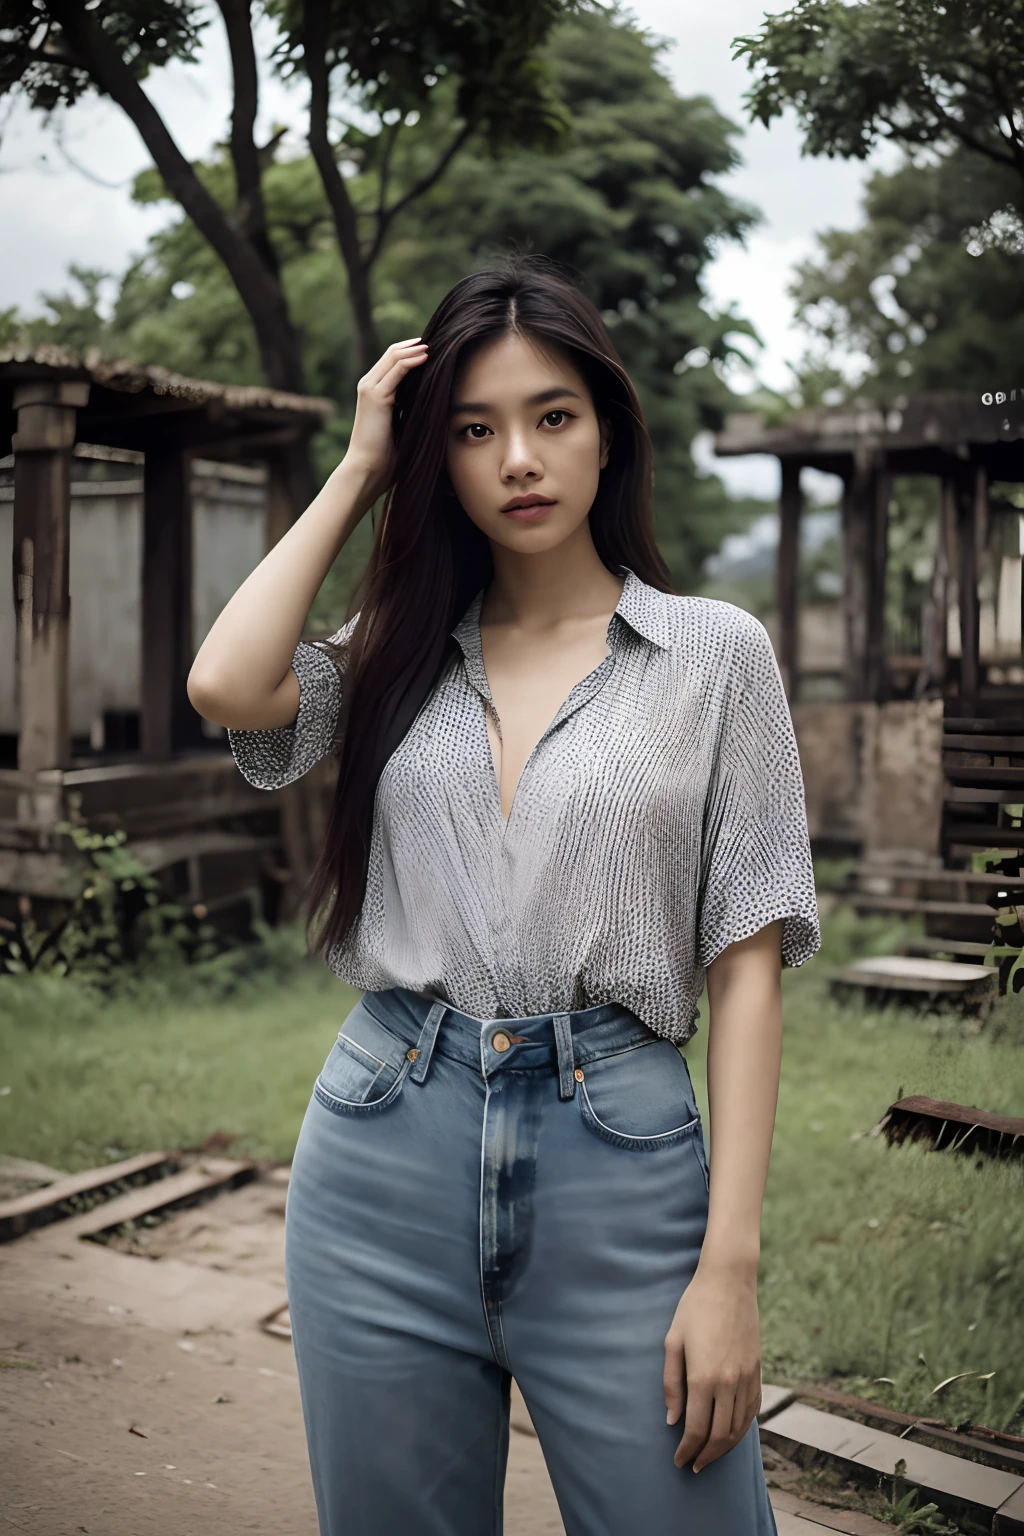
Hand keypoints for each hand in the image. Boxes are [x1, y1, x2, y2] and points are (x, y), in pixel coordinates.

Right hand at [344, 336, 428, 505]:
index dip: (412, 352)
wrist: (367, 470)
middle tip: (438, 340)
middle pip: (392, 353)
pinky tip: (427, 356)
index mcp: (374, 392)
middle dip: (415, 345)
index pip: (393, 361)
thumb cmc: (385, 457)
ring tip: (435, 344)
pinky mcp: (375, 396)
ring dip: (415, 348)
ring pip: (393, 356)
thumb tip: (431, 406)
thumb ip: (409, 412)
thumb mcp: (400, 427)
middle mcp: (369, 385)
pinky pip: (396, 370)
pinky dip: (412, 360)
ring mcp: (370, 388)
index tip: (435, 350)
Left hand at [663, 1266, 762, 1473]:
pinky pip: (752, 1410)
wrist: (729, 1281)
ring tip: (710, 1455)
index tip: (678, 1460)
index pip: (697, 1429)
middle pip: (720, 1436)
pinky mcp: (757, 1370)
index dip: (687, 1450)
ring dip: (725, 1448)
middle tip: (693, 1465)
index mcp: (703, 1377)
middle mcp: (729, 1382)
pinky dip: (742, 1428)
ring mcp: (747, 1377)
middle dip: (705, 1456)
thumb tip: (673, 1420)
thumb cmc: (694, 1307)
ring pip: (739, 1427)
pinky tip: (731, 1433)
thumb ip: (672, 1383)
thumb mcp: (673, 1341)